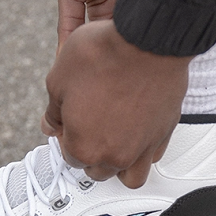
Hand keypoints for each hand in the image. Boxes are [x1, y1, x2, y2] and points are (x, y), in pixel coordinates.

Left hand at [41, 21, 191, 187]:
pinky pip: (153, 155)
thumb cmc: (103, 56)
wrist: (145, 40)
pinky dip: (144, 150)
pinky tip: (137, 132)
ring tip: (114, 144)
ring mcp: (143, 147)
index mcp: (83, 145)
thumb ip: (53, 111)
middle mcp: (115, 154)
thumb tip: (51, 122)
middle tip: (90, 130)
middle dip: (91, 154)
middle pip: (98, 171)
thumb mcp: (59, 80)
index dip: (67, 138)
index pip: (70, 158)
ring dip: (119, 166)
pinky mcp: (164, 133)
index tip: (70, 123)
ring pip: (130, 176)